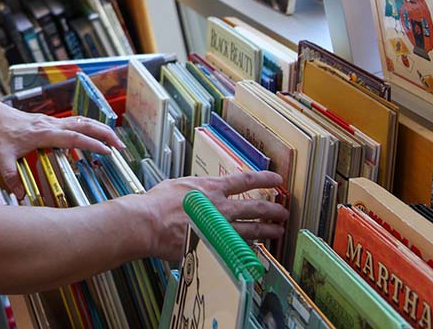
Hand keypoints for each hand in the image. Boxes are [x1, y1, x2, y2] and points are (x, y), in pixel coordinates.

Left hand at [0, 103, 123, 199]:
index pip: (73, 137)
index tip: (108, 152)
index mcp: (43, 133)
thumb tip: (21, 196)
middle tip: (120, 147)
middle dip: (104, 134)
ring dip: (100, 129)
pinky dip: (89, 128)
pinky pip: (75, 122)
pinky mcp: (51, 123)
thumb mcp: (1, 157)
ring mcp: (52, 122)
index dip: (91, 144)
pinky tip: (95, 138)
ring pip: (82, 121)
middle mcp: (51, 124)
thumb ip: (11, 177)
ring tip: (115, 141)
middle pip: (84, 124)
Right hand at [139, 170, 287, 261]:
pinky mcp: (214, 246)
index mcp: (210, 188)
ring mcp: (219, 228)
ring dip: (268, 231)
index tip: (276, 180)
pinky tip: (254, 254)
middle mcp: (220, 207)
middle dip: (273, 210)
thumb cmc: (156, 203)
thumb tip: (195, 191)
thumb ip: (192, 189)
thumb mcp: (176, 186)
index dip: (264, 179)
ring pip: (252, 230)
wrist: (149, 223)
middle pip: (256, 208)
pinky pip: (236, 250)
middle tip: (284, 212)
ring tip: (278, 232)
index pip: (245, 180)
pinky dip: (247, 251)